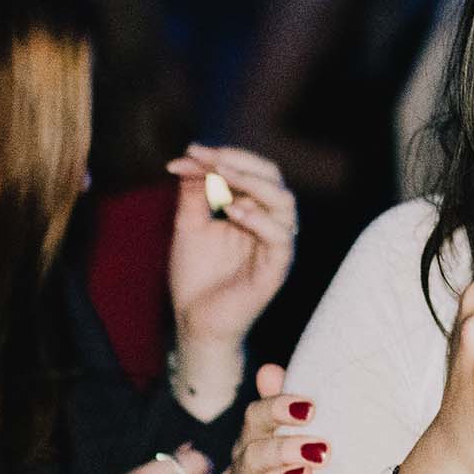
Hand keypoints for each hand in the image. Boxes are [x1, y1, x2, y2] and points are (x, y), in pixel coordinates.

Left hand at [167, 144, 297, 350]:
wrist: (195, 321)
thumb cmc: (196, 277)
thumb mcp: (189, 226)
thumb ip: (194, 194)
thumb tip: (193, 159)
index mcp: (253, 211)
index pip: (251, 172)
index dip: (223, 157)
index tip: (189, 152)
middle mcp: (270, 224)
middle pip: (273, 179)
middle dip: (241, 162)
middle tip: (209, 157)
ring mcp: (276, 246)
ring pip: (284, 202)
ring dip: (253, 183)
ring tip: (222, 173)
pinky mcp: (276, 269)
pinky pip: (280, 238)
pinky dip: (259, 219)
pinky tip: (232, 210)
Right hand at [222, 364, 321, 473]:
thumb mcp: (296, 444)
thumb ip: (286, 409)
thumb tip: (269, 370)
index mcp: (254, 443)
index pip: (256, 419)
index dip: (278, 409)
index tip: (311, 408)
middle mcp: (241, 472)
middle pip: (252, 453)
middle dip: (284, 448)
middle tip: (321, 450)